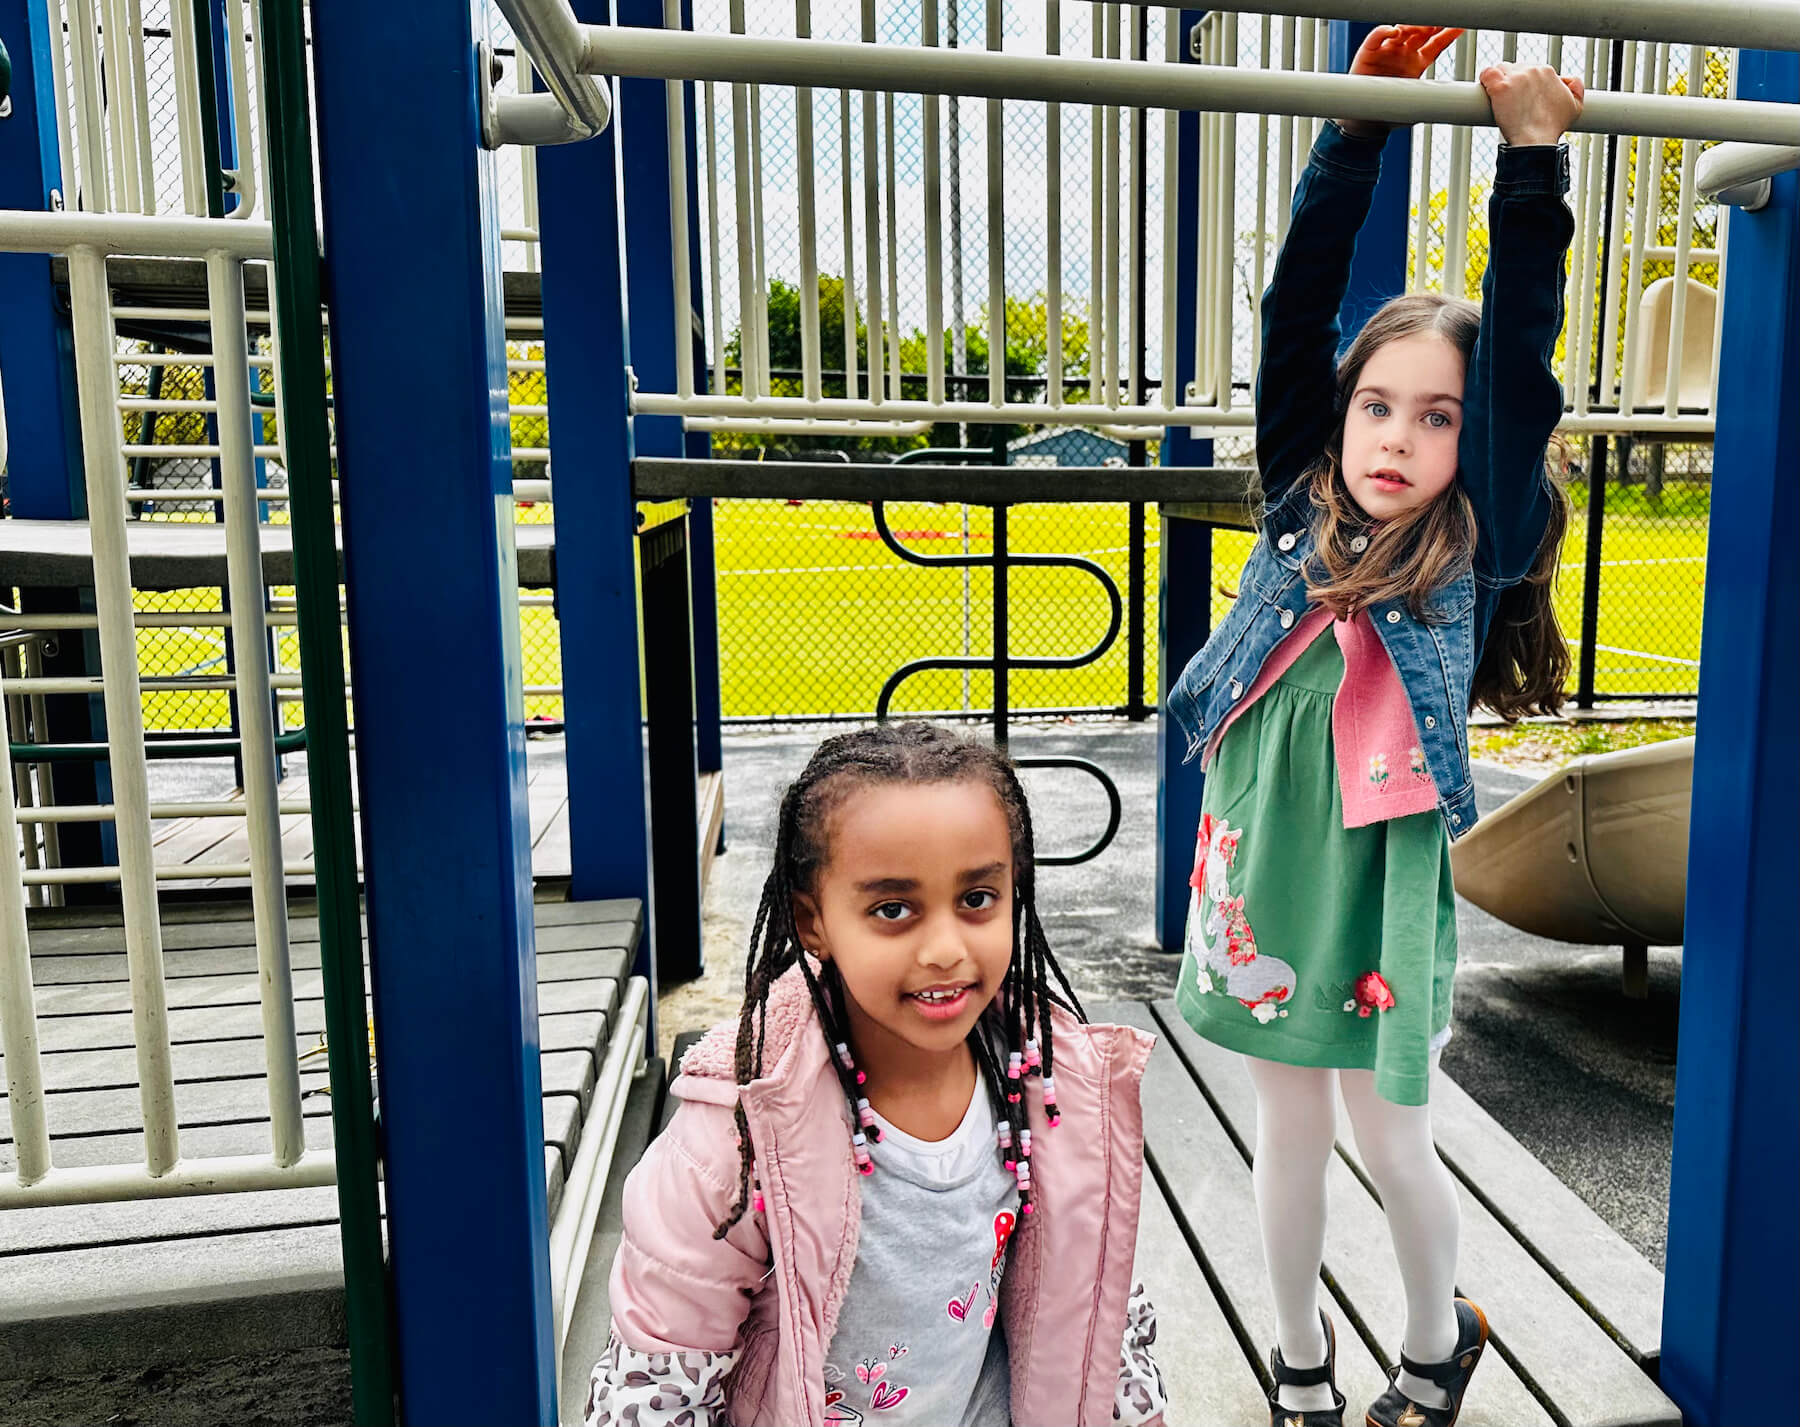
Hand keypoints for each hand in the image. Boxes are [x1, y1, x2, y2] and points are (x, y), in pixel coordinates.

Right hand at [1337, 25, 1462, 138]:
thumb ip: (1430, 104)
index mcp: (1418, 64)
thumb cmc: (1388, 115)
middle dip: (1430, 25)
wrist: (1364, 124)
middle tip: (1438, 23)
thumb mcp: (1416, 110)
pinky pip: (1376, 36)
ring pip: (1402, 30)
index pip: (1437, 45)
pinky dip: (1384, 31)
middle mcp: (1404, 54)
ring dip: (1411, 27)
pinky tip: (1393, 32)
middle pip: (1421, 32)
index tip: (1460, 26)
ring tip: (1417, 30)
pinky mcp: (1368, 52)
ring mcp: (1387, 51)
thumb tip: (1447, 104)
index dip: (1448, 35)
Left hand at [1479, 61, 1584, 145]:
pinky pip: (1487, 73)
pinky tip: (1485, 89)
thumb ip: (1576, 87)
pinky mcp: (1500, 87)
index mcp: (1547, 72)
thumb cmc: (1553, 128)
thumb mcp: (1576, 106)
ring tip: (1499, 98)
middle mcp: (1532, 70)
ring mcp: (1515, 78)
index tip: (1520, 97)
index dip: (1523, 83)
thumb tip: (1567, 79)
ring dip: (1498, 81)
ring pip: (1501, 70)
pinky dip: (1485, 79)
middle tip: (1509, 101)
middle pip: (1514, 68)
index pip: (1529, 69)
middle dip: (1511, 82)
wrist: (1536, 141)